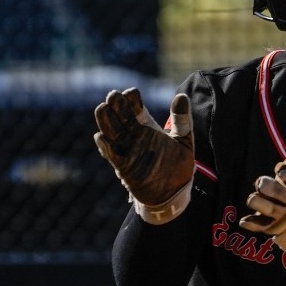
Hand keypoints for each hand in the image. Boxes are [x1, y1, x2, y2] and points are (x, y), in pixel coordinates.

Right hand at [94, 89, 194, 222]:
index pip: (135, 107)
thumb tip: (182, 96)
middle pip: (121, 117)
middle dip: (116, 106)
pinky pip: (113, 155)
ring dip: (105, 121)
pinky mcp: (125, 167)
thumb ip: (182, 120)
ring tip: (102, 108)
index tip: (131, 93)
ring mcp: (128, 150)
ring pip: (112, 133)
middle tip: (113, 96)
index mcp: (147, 126)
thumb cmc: (178, 165)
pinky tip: (101, 137)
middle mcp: (134, 136)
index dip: (131, 99)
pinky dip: (106, 147)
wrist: (174, 192)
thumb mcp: (184, 140)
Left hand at [239, 119, 285, 252]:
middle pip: (283, 196)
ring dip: (261, 204)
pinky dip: (253, 224)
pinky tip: (243, 221)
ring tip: (253, 197)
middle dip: (273, 190)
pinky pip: (261, 225)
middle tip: (261, 182)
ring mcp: (282, 214)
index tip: (282, 171)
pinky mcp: (271, 224)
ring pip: (271, 210)